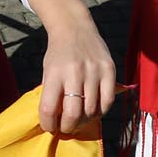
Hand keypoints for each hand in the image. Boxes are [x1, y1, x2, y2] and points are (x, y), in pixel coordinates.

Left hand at [24, 0, 117, 134]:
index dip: (48, 124)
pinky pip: (108, 101)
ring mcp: (94, 71)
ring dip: (84, 122)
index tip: (49, 128)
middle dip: (68, 127)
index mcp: (54, 73)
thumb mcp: (48, 71)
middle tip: (65, 129)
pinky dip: (100, 112)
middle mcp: (74, 72)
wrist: (74, 27)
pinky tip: (93, 112)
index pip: (49, 108)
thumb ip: (52, 93)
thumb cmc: (58, 53)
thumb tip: (54, 121)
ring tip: (79, 121)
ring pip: (92, 110)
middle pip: (73, 114)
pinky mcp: (110, 70)